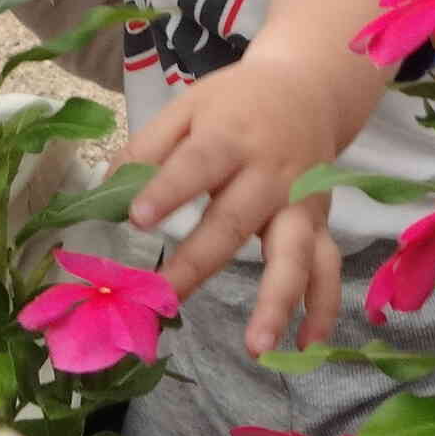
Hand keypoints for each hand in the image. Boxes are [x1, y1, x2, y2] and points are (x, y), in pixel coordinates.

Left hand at [125, 56, 348, 344]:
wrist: (308, 88)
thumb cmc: (234, 104)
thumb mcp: (188, 106)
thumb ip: (148, 147)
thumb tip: (106, 194)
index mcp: (230, 136)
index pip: (197, 164)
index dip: (168, 190)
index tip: (136, 219)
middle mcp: (270, 172)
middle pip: (236, 220)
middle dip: (199, 262)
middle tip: (164, 297)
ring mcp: (300, 202)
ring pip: (295, 254)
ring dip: (278, 301)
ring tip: (257, 346)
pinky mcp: (319, 224)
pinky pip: (327, 268)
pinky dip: (323, 308)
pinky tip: (307, 345)